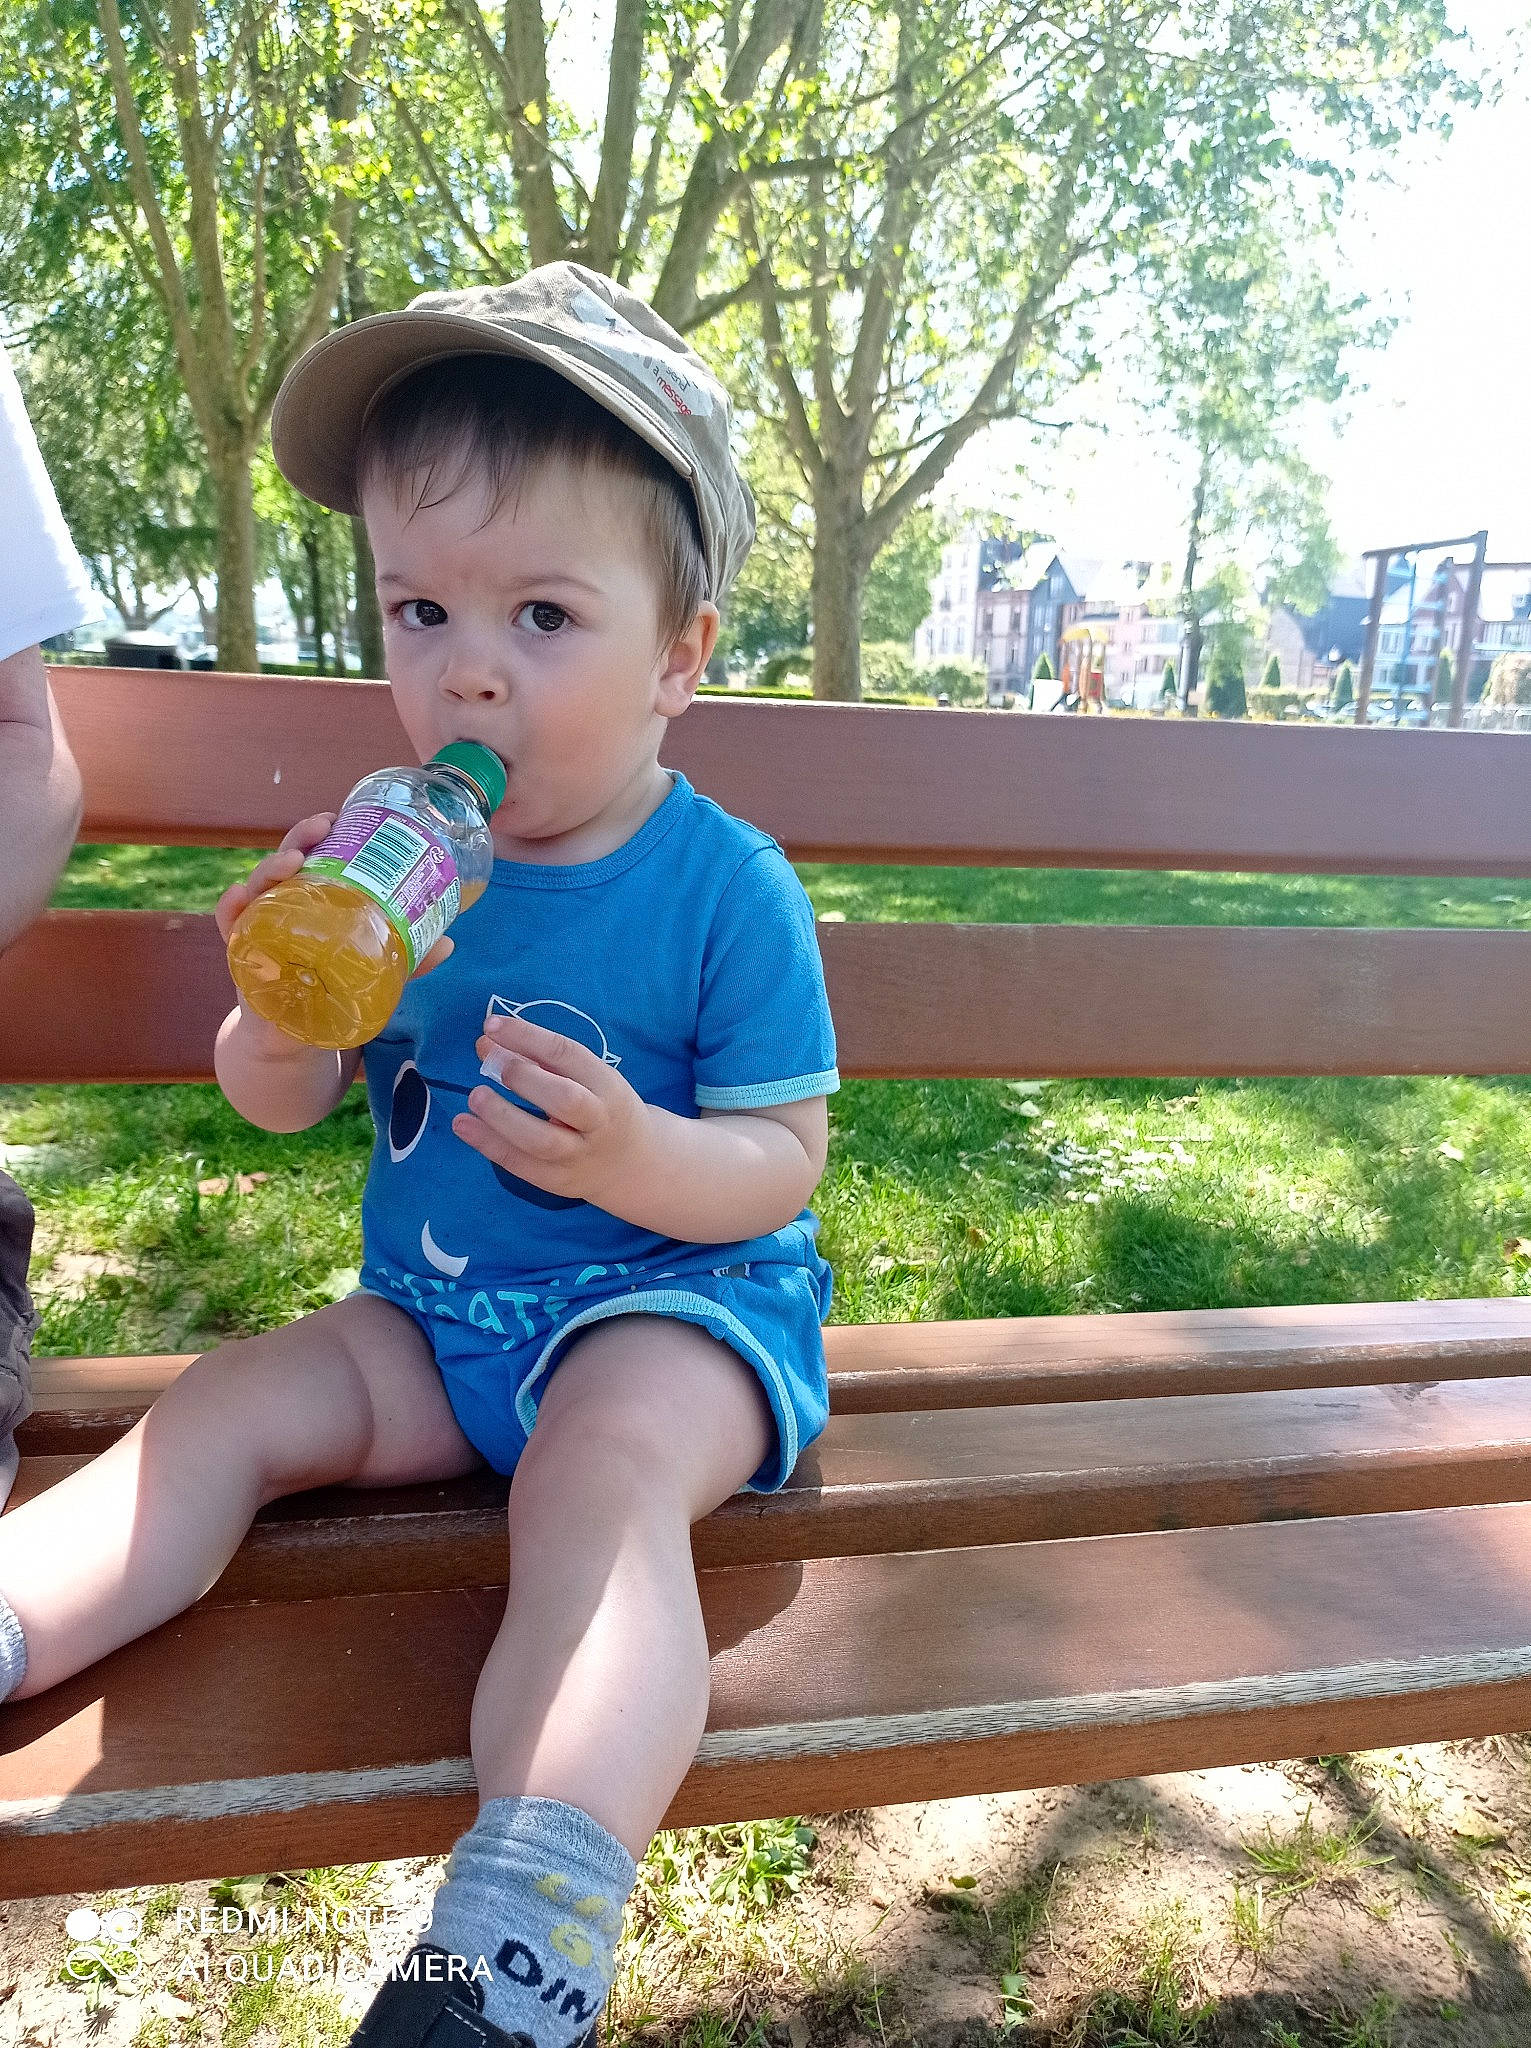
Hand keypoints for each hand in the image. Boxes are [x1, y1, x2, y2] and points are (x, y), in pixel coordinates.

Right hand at [216, 812, 453, 969]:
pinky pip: (231, 927)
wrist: (292, 1037)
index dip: (322, 835)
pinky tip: (237, 898)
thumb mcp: (372, 970)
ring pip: (259, 888)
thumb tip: (449, 944)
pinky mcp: (242, 956)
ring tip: (291, 861)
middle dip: (300, 839)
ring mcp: (260, 928)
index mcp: (314, 900)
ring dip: (270, 868)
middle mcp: (284, 907)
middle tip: (322, 828)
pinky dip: (230, 910)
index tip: (340, 818)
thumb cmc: (329, 990)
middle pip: (286, 863)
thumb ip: (407, 958)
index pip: (315, 858)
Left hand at [455, 1009, 655, 1207]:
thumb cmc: (603, 1108)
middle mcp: (598, 1122)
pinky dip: (488, 1144)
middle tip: (491, 1063)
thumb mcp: (589, 1079)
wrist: (634, 1165)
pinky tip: (462, 1125)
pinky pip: (520, 1165)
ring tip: (475, 1096)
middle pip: (564, 1101)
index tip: (491, 1024)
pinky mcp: (557, 1181)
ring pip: (540, 1141)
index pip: (568, 1055)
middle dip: (524, 1078)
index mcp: (608, 1086)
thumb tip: (488, 1041)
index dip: (528, 1037)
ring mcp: (578, 1156)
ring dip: (502, 1116)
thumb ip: (541, 1060)